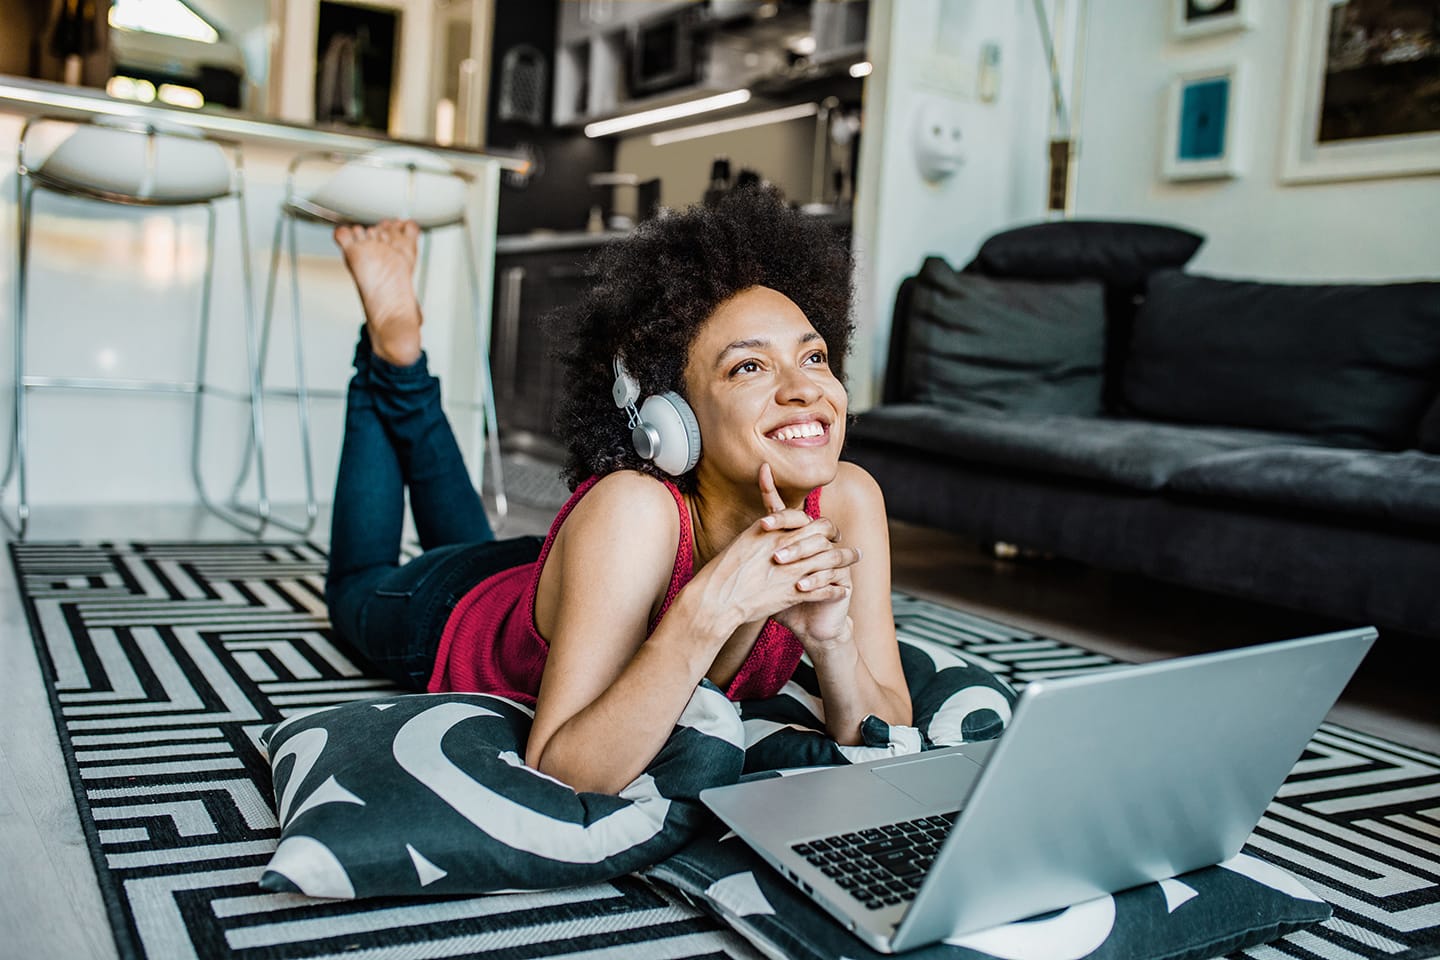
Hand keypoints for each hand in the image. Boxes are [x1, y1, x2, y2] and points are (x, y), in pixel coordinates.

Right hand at [690, 465, 859, 637]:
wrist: (717, 598)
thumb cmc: (724, 572)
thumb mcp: (743, 542)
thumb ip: (762, 534)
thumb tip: (770, 529)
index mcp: (773, 532)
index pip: (808, 520)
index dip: (823, 525)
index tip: (831, 530)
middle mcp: (786, 547)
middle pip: (824, 537)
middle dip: (839, 540)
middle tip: (849, 543)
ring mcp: (792, 569)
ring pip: (830, 561)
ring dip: (846, 560)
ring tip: (856, 560)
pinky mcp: (794, 592)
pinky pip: (824, 588)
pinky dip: (836, 589)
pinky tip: (843, 590)